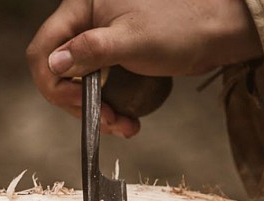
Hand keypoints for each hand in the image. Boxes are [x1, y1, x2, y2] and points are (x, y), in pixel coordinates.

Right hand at [26, 0, 261, 137]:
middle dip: (80, 104)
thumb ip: (89, 50)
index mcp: (82, 6)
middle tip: (109, 121)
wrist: (219, 32)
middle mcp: (87, 22)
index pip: (44, 47)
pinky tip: (128, 121)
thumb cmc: (182, 27)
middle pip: (59, 72)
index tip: (79, 100)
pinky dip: (110, 108)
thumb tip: (54, 65)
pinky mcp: (116, 58)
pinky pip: (100, 88)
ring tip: (124, 126)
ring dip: (97, 112)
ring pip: (80, 85)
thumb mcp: (132, 40)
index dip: (53, 81)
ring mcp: (101, 41)